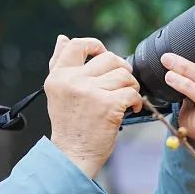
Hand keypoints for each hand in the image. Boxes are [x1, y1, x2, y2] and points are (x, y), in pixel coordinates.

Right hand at [45, 35, 141, 176]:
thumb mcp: (57, 92)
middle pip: (109, 58)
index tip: (104, 57)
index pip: (77, 44)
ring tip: (127, 98)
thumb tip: (62, 38)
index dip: (96, 46)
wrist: (72, 155)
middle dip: (121, 69)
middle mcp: (72, 81)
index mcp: (59, 76)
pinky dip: (137, 100)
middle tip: (122, 83)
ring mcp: (90, 92)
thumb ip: (59, 64)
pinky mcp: (108, 105)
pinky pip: (131, 92)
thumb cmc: (69, 124)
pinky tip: (132, 108)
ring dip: (131, 86)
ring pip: (124, 75)